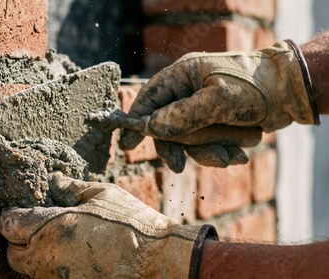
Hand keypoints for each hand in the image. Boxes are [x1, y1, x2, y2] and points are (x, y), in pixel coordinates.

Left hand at [0, 172, 216, 277]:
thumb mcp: (102, 194)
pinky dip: (54, 269)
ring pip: (30, 270)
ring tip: (59, 242)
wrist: (158, 262)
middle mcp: (47, 258)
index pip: (9, 224)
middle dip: (19, 240)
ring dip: (36, 257)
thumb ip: (71, 187)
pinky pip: (51, 278)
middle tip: (39, 228)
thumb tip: (53, 180)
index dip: (13, 216)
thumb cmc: (131, 225)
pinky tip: (74, 257)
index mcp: (50, 227)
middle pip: (12, 254)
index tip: (23, 212)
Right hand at [120, 41, 317, 171]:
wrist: (289, 91)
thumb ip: (183, 115)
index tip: (126, 144)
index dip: (136, 121)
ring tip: (232, 156)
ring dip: (207, 151)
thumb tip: (152, 128)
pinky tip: (238, 154)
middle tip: (179, 166)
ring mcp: (200, 108)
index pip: (149, 98)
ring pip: (187, 139)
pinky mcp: (213, 122)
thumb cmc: (255, 86)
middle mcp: (187, 91)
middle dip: (181, 146)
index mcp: (182, 75)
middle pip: (166, 126)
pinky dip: (220, 151)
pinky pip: (206, 144)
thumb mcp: (219, 100)